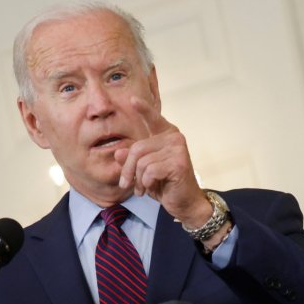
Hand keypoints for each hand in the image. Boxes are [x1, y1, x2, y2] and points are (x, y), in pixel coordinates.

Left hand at [114, 97, 213, 226]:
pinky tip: (152, 189)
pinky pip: (150, 171)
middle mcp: (174, 138)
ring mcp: (178, 149)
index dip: (144, 109)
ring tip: (143, 189)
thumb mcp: (144, 172)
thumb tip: (118, 153)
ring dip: (138, 180)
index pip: (154, 119)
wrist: (185, 203)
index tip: (132, 100)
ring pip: (142, 162)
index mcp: (167, 136)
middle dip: (128, 169)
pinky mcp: (178, 163)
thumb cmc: (166, 186)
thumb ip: (133, 160)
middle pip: (137, 148)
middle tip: (126, 184)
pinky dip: (147, 183)